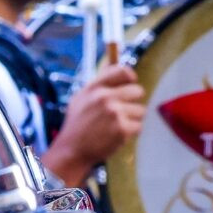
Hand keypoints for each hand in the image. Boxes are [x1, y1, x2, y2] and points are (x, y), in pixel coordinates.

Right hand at [42, 62, 145, 183]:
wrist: (71, 151)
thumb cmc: (77, 125)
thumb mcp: (81, 98)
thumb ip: (99, 83)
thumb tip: (113, 61)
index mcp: (94, 88)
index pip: (122, 71)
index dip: (130, 77)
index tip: (130, 84)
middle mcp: (104, 98)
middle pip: (137, 91)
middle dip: (132, 101)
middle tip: (121, 111)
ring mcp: (114, 113)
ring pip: (141, 110)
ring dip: (132, 119)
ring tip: (115, 126)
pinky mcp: (122, 129)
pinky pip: (139, 126)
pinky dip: (130, 132)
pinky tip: (116, 135)